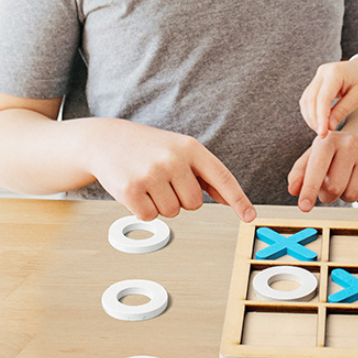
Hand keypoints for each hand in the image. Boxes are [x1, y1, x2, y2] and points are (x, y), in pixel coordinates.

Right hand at [89, 119, 255, 222]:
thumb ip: (205, 174)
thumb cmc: (149, 148)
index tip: (250, 216)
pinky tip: (136, 190)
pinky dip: (143, 210)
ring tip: (149, 182)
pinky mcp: (131, 189)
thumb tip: (229, 200)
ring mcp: (152, 173)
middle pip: (194, 204)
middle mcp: (174, 159)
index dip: (238, 199)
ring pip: (172, 212)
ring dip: (161, 204)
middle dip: (181, 198)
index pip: (222, 177)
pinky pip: (149, 217)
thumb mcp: (181, 151)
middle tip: (164, 180)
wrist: (107, 140)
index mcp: (191, 148)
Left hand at [287, 130, 357, 211]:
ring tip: (347, 180)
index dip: (309, 189)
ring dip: (346, 196)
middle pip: (335, 188)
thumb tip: (293, 190)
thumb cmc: (334, 154)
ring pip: (353, 195)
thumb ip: (299, 174)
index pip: (317, 168)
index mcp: (329, 139)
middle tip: (331, 185)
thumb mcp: (312, 158)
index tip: (304, 207)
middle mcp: (352, 142)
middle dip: (328, 195)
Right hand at [299, 58, 357, 136]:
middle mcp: (323, 72)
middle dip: (314, 119)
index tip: (323, 133)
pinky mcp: (317, 81)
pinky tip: (319, 121)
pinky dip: (311, 111)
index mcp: (334, 73)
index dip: (321, 118)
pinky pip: (309, 98)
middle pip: (310, 99)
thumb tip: (329, 127)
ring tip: (321, 130)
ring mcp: (318, 76)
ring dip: (310, 116)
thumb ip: (343, 111)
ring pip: (306, 99)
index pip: (322, 98)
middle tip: (323, 134)